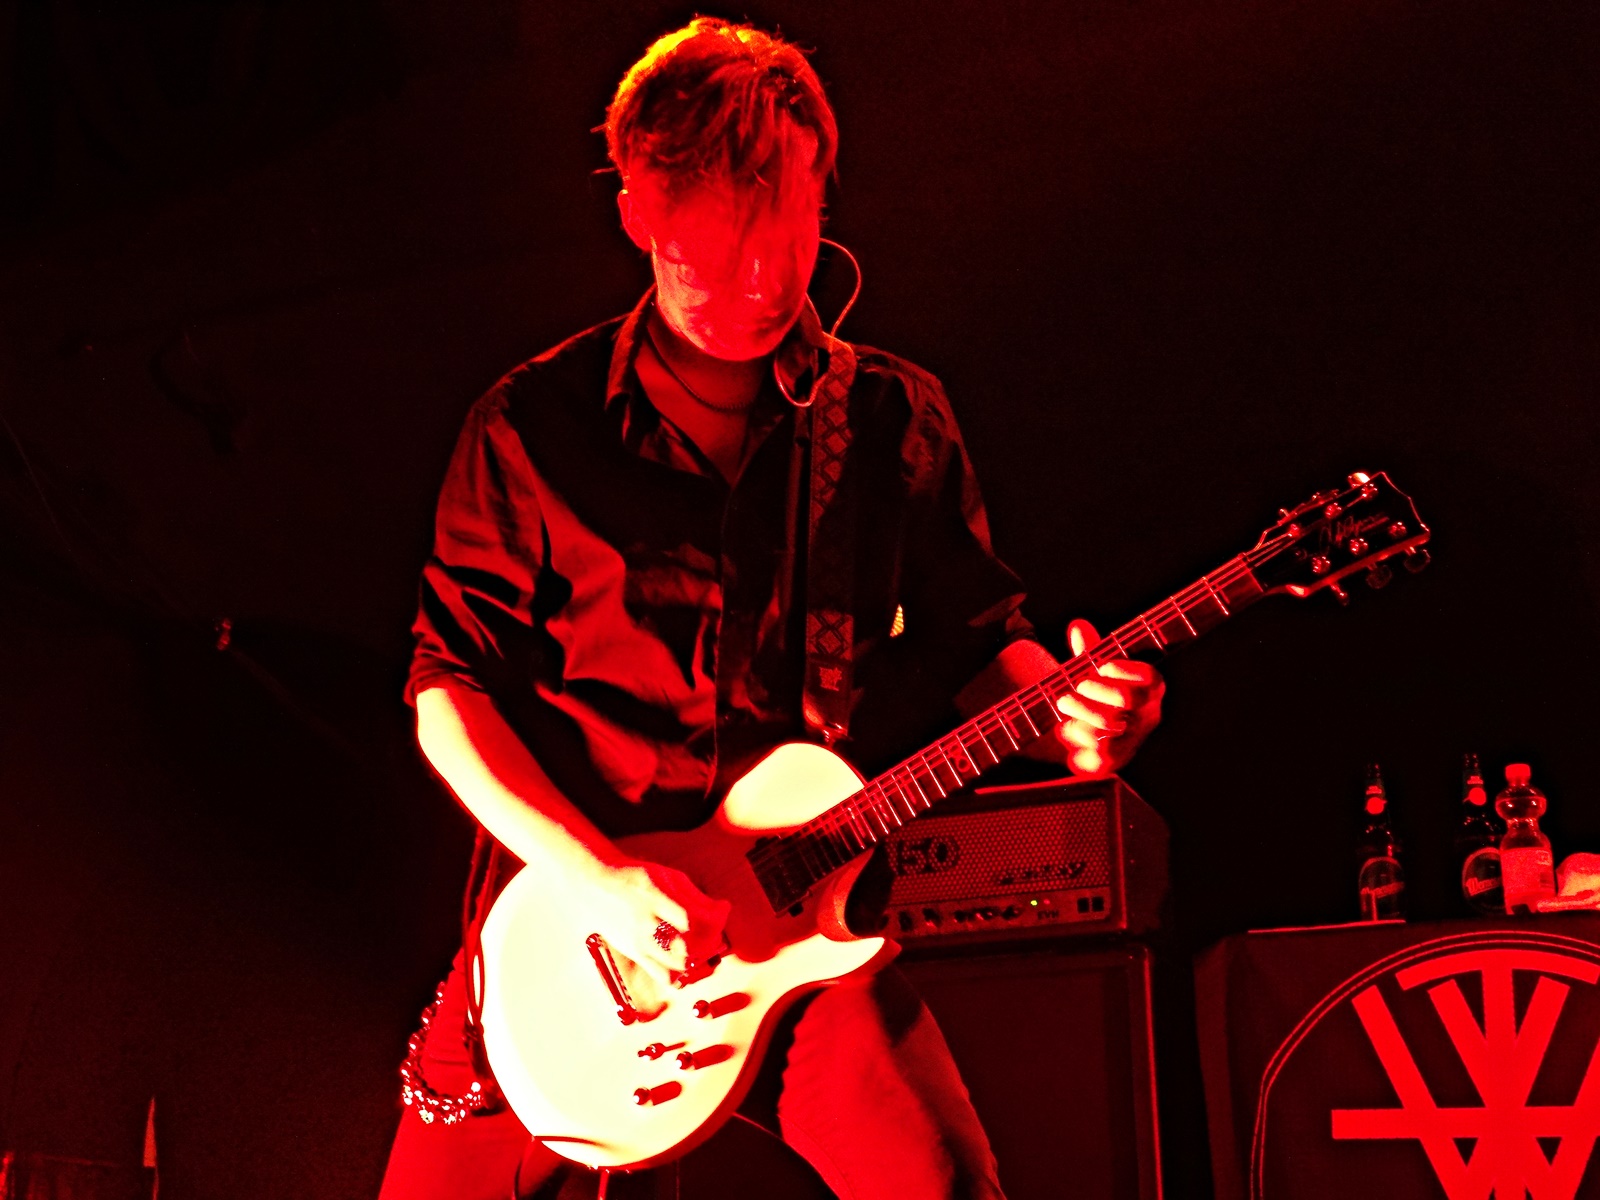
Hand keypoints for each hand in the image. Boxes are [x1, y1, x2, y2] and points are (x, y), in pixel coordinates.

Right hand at [579, 858, 730, 985]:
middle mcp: (645, 922)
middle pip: (687, 946)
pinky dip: (682, 973)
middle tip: (715, 929)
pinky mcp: (634, 954)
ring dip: (698, 957)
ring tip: (703, 944)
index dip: (715, 917)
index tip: (723, 908)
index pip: (691, 918)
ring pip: (678, 965)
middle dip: (710, 940)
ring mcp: (638, 942)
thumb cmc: (637, 878)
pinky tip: (687, 960)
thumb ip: (692, 894)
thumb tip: (720, 910)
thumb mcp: (665, 875)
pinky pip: (663, 975)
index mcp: (654, 897)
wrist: (597, 885)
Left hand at [1053, 619, 1163, 776]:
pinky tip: (1068, 726)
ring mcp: (1132, 739)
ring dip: (1079, 708)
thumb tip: (1078, 627)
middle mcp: (1147, 716)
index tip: (1100, 666)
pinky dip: (1077, 732)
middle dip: (1096, 687)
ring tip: (1064, 701)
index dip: (1123, 669)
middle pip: (1128, 698)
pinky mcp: (1114, 760)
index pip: (1150, 678)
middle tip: (1078, 684)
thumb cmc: (1094, 697)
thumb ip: (1088, 651)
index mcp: (1150, 690)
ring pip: (1108, 722)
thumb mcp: (1091, 672)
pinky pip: (1097, 746)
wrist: (1083, 740)